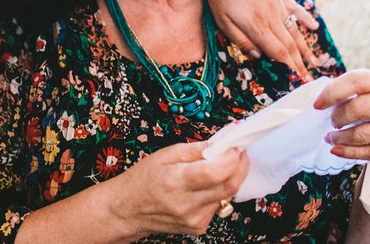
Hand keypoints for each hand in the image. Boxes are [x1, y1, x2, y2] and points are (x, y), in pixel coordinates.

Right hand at [108, 142, 248, 237]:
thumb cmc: (144, 178)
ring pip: (226, 196)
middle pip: (229, 186)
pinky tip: (205, 187)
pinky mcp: (198, 227)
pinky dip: (218, 192)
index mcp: (177, 181)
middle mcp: (188, 204)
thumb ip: (197, 149)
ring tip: (218, 167)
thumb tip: (222, 143)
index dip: (232, 157)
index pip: (216, 172)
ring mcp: (194, 219)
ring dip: (228, 179)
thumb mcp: (166, 154)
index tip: (236, 146)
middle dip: (240, 166)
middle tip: (239, 153)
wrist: (129, 209)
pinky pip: (218, 206)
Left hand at [206, 0, 317, 77]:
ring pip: (295, 29)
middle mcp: (273, 17)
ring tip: (314, 61)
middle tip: (309, 77)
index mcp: (258, 26)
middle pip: (290, 44)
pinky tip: (314, 27)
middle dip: (300, 63)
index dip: (289, 66)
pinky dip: (306, 18)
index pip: (278, 51)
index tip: (299, 78)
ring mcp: (278, 5)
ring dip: (306, 47)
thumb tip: (259, 56)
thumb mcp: (223, 21)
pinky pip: (296, 8)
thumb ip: (241, 40)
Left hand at [313, 69, 369, 172]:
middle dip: (338, 117)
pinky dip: (349, 152)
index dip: (332, 92)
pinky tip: (337, 150)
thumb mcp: (368, 94)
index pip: (356, 81)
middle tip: (332, 122)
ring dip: (341, 138)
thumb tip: (319, 101)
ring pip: (364, 134)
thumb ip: (349, 92)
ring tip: (331, 138)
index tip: (317, 105)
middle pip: (359, 108)